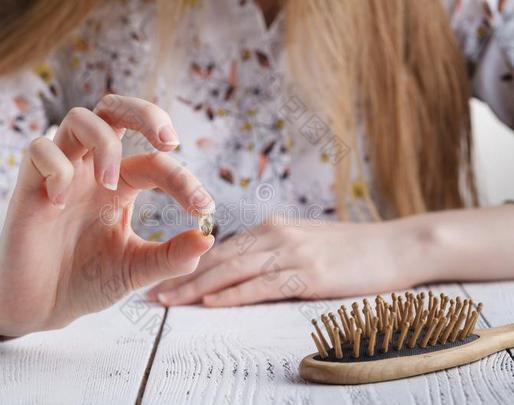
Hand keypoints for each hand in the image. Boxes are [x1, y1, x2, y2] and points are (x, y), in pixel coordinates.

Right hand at [0, 95, 214, 336]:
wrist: (40, 307)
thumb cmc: (87, 281)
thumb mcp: (136, 270)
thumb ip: (171, 257)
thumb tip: (208, 238)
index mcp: (121, 185)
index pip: (155, 162)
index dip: (183, 179)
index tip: (204, 208)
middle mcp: (91, 171)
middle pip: (114, 110)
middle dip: (145, 113)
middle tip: (169, 142)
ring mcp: (60, 174)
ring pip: (79, 118)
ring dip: (104, 142)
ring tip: (110, 184)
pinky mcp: (28, 185)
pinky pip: (39, 149)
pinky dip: (56, 167)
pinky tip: (59, 203)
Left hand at [146, 218, 426, 306]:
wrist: (398, 245)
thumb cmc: (352, 250)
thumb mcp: (306, 243)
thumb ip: (274, 254)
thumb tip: (243, 272)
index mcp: (272, 228)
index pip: (221, 249)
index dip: (189, 264)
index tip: (163, 278)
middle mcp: (276, 235)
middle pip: (219, 259)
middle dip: (182, 276)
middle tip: (153, 293)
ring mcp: (293, 252)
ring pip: (234, 270)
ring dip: (198, 287)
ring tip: (169, 300)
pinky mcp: (310, 273)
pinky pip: (265, 285)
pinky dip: (236, 294)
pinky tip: (213, 303)